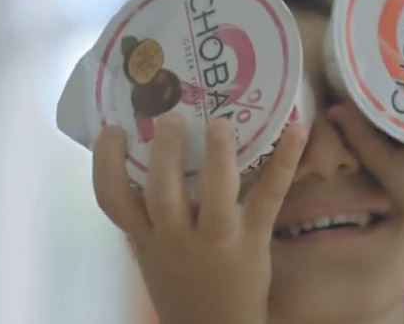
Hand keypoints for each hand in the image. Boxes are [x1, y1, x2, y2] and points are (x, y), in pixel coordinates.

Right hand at [93, 114, 307, 323]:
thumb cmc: (185, 286)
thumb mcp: (155, 256)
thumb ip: (152, 218)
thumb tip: (157, 160)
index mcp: (147, 239)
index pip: (113, 200)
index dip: (106, 162)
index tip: (112, 128)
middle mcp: (175, 238)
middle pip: (162, 191)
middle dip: (165, 153)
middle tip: (171, 117)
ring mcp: (217, 239)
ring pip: (214, 196)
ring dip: (217, 157)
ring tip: (220, 124)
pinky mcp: (253, 239)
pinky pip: (268, 196)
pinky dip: (284, 161)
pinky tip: (297, 131)